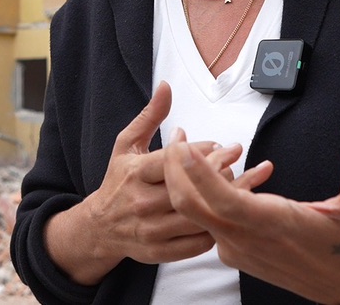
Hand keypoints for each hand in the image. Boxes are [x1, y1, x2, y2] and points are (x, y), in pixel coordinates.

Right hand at [45, 82, 241, 284]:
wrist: (99, 226)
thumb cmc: (118, 180)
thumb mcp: (127, 144)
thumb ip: (150, 116)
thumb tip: (167, 87)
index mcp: (135, 173)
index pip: (174, 160)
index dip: (202, 151)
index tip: (223, 146)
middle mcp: (141, 202)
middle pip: (189, 188)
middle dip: (219, 174)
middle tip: (238, 163)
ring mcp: (149, 230)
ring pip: (195, 217)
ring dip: (221, 202)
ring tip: (240, 187)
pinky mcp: (157, 252)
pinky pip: (195, 244)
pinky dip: (214, 230)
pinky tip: (224, 215)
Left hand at [163, 129, 339, 303]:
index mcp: (271, 224)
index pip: (223, 199)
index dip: (200, 174)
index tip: (186, 147)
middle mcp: (246, 238)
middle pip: (191, 206)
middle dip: (175, 171)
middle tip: (177, 136)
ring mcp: (235, 246)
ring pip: (196, 212)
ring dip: (188, 180)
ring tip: (194, 147)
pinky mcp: (233, 250)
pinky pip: (208, 220)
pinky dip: (204, 194)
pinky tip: (219, 171)